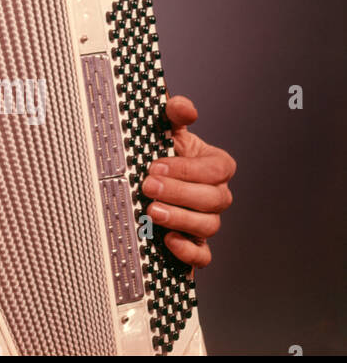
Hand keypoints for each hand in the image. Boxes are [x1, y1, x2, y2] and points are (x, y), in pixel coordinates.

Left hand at [141, 95, 234, 269]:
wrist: (144, 178)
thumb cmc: (160, 152)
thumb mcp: (164, 129)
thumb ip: (174, 114)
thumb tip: (182, 106)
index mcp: (215, 166)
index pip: (217, 170)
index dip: (189, 169)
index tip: (158, 165)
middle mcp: (216, 195)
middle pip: (214, 199)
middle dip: (180, 192)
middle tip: (149, 185)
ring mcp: (206, 221)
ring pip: (208, 226)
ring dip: (180, 218)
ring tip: (151, 210)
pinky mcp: (194, 244)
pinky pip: (203, 256)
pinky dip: (189, 251)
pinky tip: (168, 240)